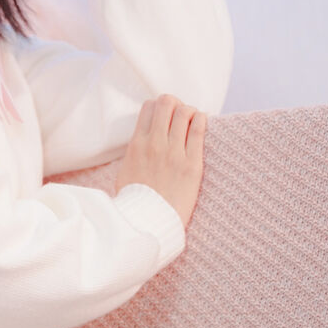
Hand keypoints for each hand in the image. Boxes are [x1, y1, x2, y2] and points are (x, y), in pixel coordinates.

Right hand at [114, 95, 206, 229]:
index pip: (148, 108)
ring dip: (190, 111)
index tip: (165, 115)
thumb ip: (135, 153)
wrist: (149, 224)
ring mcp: (174, 153)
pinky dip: (202, 120)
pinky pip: (199, 129)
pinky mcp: (192, 164)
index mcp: (136, 145)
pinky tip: (201, 123)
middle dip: (175, 104)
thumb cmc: (137, 203)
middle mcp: (154, 144)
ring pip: (184, 112)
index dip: (159, 107)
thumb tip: (142, 142)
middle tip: (180, 115)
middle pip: (167, 103)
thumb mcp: (125, 173)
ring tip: (192, 121)